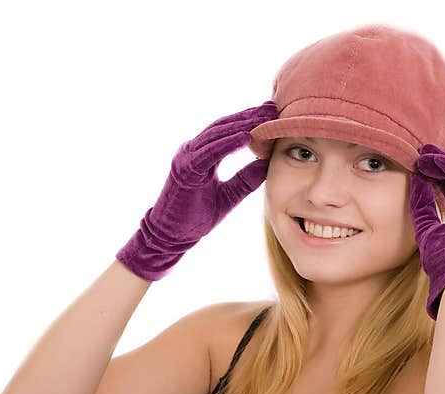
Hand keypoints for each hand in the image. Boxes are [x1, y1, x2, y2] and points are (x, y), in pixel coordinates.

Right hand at [116, 100, 278, 280]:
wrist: (171, 236)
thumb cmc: (196, 217)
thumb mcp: (230, 194)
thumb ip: (246, 178)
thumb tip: (269, 163)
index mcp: (202, 155)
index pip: (228, 131)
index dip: (250, 120)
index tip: (273, 113)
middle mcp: (192, 151)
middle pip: (224, 126)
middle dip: (249, 115)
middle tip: (273, 106)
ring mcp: (187, 158)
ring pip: (217, 134)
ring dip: (242, 124)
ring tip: (264, 117)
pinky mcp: (185, 171)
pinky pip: (209, 152)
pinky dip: (228, 143)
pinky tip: (247, 136)